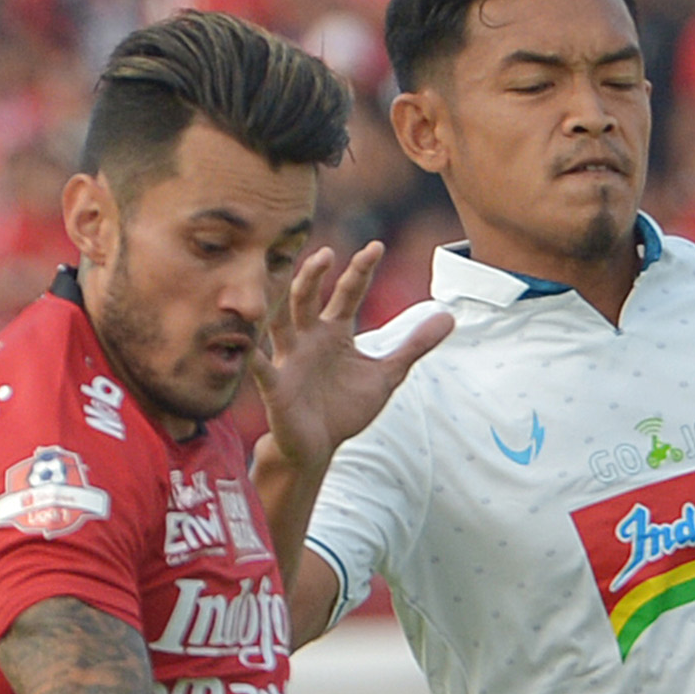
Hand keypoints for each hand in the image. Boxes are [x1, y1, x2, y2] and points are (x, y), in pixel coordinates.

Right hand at [261, 241, 453, 465]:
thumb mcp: (386, 374)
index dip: (360, 270)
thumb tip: (449, 317)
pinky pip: (260, 368)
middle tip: (327, 253)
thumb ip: (414, 346)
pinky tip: (245, 345)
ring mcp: (289, 359)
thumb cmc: (345, 407)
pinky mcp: (275, 387)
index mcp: (334, 332)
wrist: (318, 447)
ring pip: (279, 322)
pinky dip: (251, 357)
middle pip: (307, 298)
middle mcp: (308, 338)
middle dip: (315, 276)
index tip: (376, 246)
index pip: (348, 293)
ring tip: (280, 277)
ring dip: (278, 300)